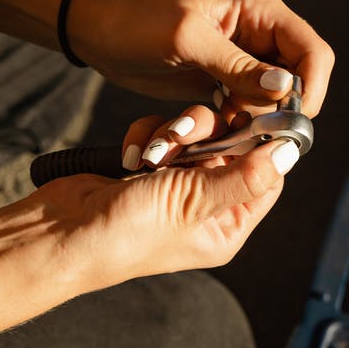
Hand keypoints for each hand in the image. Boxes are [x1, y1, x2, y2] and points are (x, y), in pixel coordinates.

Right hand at [28, 133, 297, 289]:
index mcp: (227, 227)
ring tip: (152, 153)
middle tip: (185, 134)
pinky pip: (164, 132)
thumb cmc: (125, 234)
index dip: (262, 144)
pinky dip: (148, 135)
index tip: (254, 114)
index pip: (267, 177)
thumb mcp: (193, 203)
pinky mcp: (149, 165)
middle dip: (207, 133)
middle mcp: (207, 207)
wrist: (59, 232)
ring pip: (197, 133)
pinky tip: (133, 154)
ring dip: (173, 133)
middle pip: (232, 147)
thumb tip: (289, 153)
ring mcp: (176, 184)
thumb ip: (243, 176)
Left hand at [65, 0, 333, 117]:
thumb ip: (238, 66)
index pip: (313, 53)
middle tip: (249, 131)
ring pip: (274, 101)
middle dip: (280, 111)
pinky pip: (248, 109)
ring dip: (256, 122)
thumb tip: (286, 89)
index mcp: (261, 11)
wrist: (97, 31)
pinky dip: (237, 124)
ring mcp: (245, 60)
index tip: (287, 123)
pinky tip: (213, 129)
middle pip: (300, 81)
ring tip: (223, 129)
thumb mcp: (186, 41)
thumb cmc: (137, 23)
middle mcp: (261, 33)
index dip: (310, 90)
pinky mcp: (226, 81)